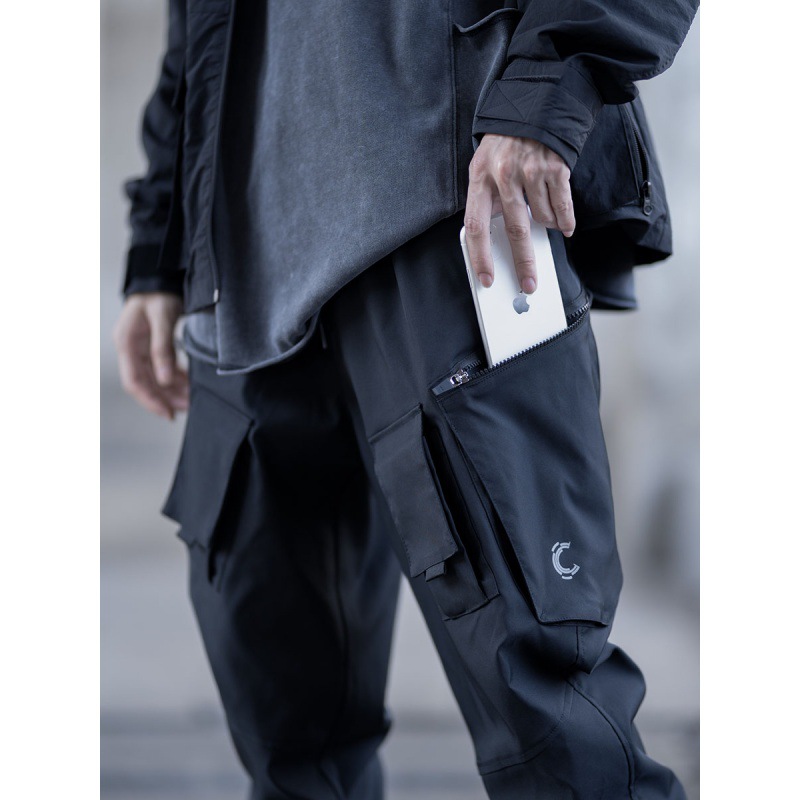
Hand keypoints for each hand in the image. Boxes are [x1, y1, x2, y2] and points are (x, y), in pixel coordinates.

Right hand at [113, 292, 188, 419]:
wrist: (160, 276)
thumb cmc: (158, 293)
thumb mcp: (162, 318)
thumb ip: (162, 348)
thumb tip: (164, 379)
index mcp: (126, 343)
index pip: (134, 381)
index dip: (150, 400)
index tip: (168, 414)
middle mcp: (130, 349)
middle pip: (145, 383)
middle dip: (165, 399)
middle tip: (186, 408)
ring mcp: (140, 348)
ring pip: (155, 378)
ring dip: (172, 390)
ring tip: (191, 399)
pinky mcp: (152, 347)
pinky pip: (162, 368)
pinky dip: (175, 378)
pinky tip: (188, 384)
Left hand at [464, 133, 574, 293]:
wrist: (536, 101)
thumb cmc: (507, 142)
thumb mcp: (486, 166)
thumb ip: (489, 199)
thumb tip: (497, 242)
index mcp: (479, 176)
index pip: (476, 226)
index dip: (480, 256)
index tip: (486, 279)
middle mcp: (503, 174)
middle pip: (514, 230)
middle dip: (523, 261)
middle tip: (529, 283)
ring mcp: (530, 169)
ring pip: (541, 219)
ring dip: (546, 226)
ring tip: (546, 217)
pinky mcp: (556, 166)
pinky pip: (562, 207)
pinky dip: (565, 220)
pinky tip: (565, 225)